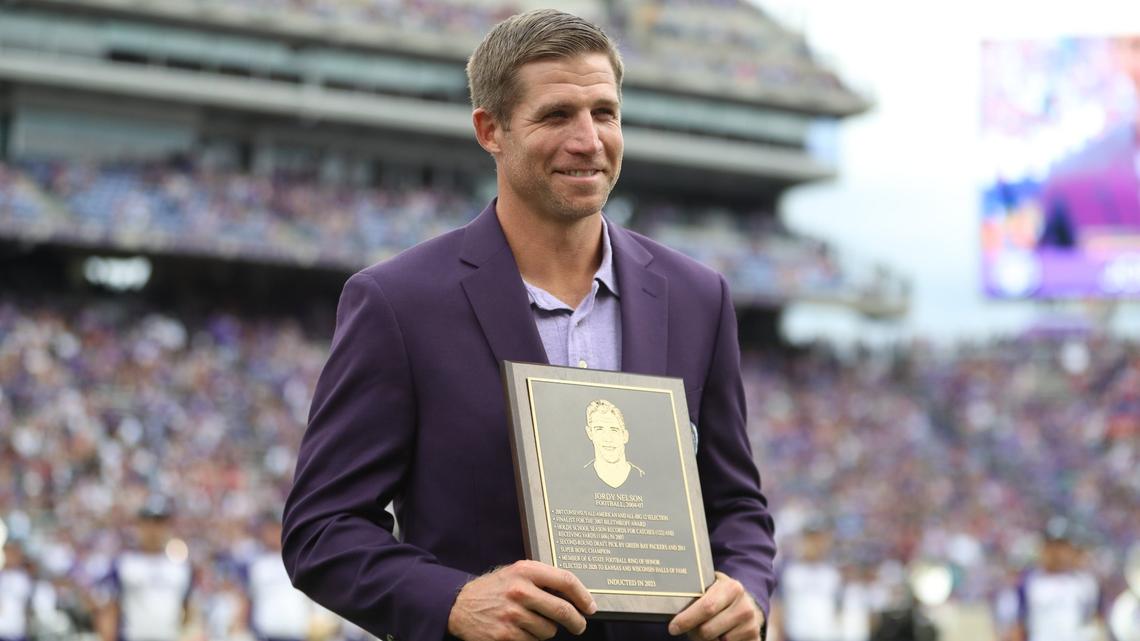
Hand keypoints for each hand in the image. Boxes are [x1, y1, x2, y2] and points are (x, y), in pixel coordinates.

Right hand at [447, 560, 597, 640]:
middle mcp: (520, 591)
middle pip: (562, 610)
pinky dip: (532, 639)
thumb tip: (574, 594)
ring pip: (549, 630)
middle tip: (579, 625)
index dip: (583, 596)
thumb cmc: (494, 589)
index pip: (565, 581)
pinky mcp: (505, 635)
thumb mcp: (515, 573)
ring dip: (547, 630)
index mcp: (525, 570)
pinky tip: (521, 631)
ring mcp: (513, 614)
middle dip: (576, 622)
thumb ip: (541, 579)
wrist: (459, 605)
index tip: (590, 607)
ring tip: (532, 623)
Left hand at [668, 572, 764, 640]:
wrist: (747, 604)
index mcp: (732, 588)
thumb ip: (696, 592)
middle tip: (688, 630)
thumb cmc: (720, 595)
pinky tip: (717, 636)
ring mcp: (751, 625)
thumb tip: (669, 601)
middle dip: (693, 633)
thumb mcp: (711, 587)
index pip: (706, 608)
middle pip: (708, 631)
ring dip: (706, 640)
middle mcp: (744, 607)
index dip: (686, 620)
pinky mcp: (754, 639)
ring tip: (705, 630)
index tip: (672, 628)